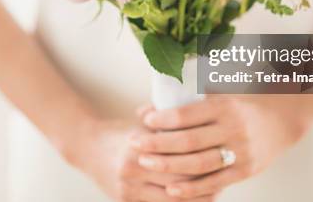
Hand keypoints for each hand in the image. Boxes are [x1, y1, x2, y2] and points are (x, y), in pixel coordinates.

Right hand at [72, 119, 212, 201]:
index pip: (178, 156)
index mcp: (138, 145)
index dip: (203, 159)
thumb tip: (202, 118)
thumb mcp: (143, 124)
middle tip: (224, 176)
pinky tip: (193, 201)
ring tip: (215, 191)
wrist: (88, 147)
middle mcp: (132, 169)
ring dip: (195, 198)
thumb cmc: (122, 132)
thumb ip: (168, 123)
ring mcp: (128, 189)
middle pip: (177, 180)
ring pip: (171, 199)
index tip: (221, 155)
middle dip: (204, 180)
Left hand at [132, 95, 312, 198]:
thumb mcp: (221, 93)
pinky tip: (172, 190)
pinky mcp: (245, 170)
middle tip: (134, 143)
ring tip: (146, 163)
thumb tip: (148, 107)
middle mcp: (232, 128)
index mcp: (224, 106)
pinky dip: (193, 189)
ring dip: (169, 165)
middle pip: (189, 140)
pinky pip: (215, 182)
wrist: (284, 118)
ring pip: (199, 163)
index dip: (163, 118)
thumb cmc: (244, 102)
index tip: (144, 119)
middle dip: (158, 143)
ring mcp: (240, 151)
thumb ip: (189, 99)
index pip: (187, 114)